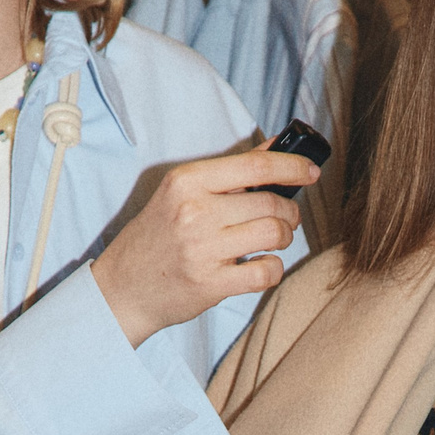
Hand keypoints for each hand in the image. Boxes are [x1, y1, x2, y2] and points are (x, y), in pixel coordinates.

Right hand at [92, 144, 317, 345]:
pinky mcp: (211, 284)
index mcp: (186, 182)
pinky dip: (273, 268)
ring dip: (283, 238)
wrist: (123, 287)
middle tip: (285, 218)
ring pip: (273, 234)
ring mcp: (202, 250)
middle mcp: (194, 213)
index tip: (310, 171)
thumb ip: (230, 172)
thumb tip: (276, 147)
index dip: (291, 166)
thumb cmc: (157, 236)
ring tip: (271, 239)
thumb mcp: (181, 193)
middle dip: (288, 211)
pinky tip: (260, 265)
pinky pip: (266, 272)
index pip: (254, 166)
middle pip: (270, 204)